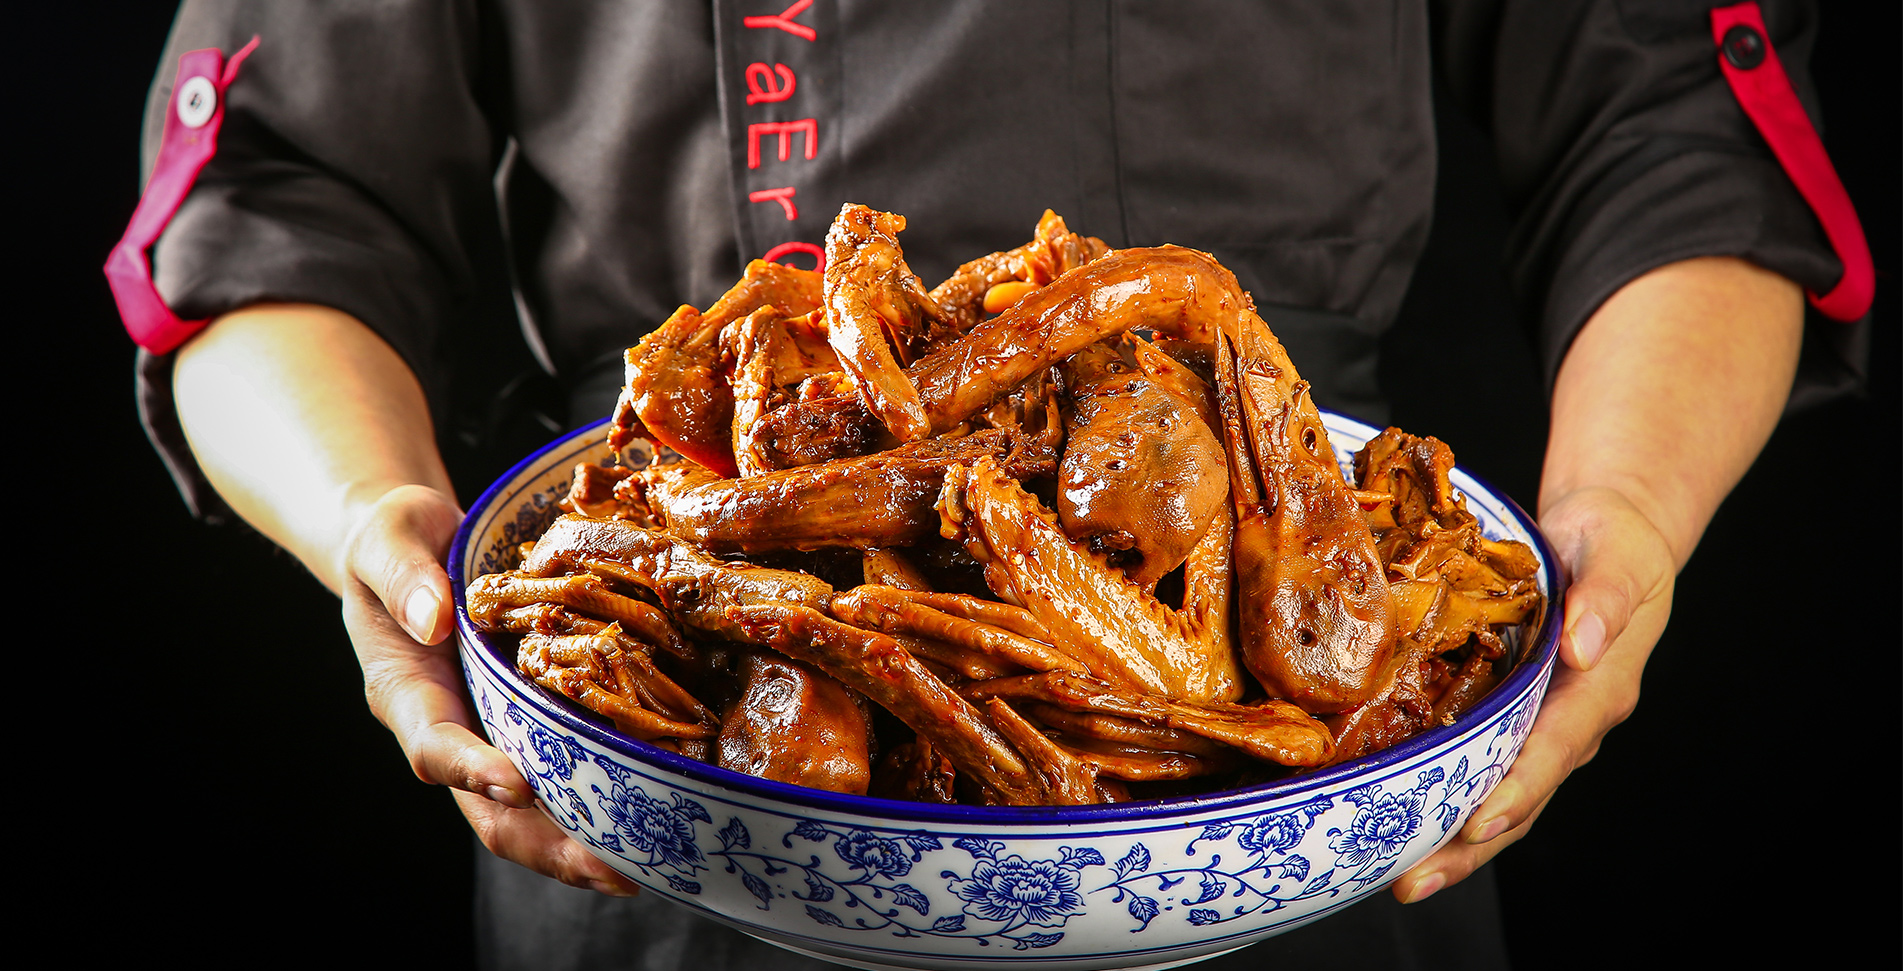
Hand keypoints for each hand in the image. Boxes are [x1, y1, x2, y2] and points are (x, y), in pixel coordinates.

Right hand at [341, 483, 640, 896]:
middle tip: (613, 868)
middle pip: (494, 810)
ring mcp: (495, 733)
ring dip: (586, 843)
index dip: (474, 772)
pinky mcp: (532, 723)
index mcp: (408, 694)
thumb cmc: (393, 539)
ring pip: (535, 811)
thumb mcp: (387, 539)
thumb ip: (403, 576)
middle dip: (550, 844)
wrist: (413, 547)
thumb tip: (435, 617)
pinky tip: (659, 814)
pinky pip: (566, 771)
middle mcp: (453, 730)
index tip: (518, 785)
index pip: (435, 746)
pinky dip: (605, 799)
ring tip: (646, 867)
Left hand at [1390, 485, 1674, 902]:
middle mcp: (1568, 722)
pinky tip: (1394, 814)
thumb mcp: (1618, 556)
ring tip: (1393, 875)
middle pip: (1519, 799)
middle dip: (1467, 846)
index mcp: (1598, 692)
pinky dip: (1443, 796)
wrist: (1610, 533)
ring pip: (1496, 796)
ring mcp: (1539, 725)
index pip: (1553, 750)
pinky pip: (1478, 765)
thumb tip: (1585, 647)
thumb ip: (1604, 600)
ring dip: (1449, 839)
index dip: (1516, 790)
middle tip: (1408, 882)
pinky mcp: (1513, 716)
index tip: (1476, 822)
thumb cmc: (1615, 542)